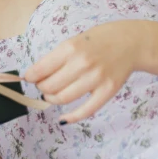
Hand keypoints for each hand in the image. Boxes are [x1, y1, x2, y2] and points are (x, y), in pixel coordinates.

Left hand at [24, 22, 138, 122]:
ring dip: (52, 99)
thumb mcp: (74, 41)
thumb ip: (57, 57)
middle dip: (41, 88)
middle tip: (42, 86)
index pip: (41, 69)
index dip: (30, 76)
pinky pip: (86, 110)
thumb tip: (35, 75)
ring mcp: (96, 79)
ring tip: (52, 95)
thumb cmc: (97, 41)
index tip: (29, 78)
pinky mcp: (108, 91)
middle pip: (50, 86)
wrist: (129, 42)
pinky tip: (63, 118)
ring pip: (63, 98)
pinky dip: (71, 117)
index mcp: (70, 48)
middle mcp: (82, 63)